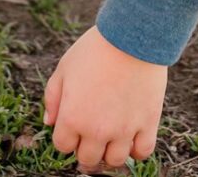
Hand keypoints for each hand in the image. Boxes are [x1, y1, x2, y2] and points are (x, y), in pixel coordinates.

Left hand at [43, 25, 166, 172]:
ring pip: (114, 161)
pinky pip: (142, 153)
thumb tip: (49, 121)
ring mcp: (124, 130)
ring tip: (111, 137)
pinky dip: (136, 150)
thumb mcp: (64, 68)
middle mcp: (97, 130)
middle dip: (86, 148)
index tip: (73, 124)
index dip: (66, 136)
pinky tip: (132, 137)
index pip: (63, 146)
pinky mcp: (148, 124)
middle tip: (91, 133)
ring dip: (109, 152)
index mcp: (72, 118)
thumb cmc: (95, 49)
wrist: (132, 36)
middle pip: (88, 159)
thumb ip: (53, 97)